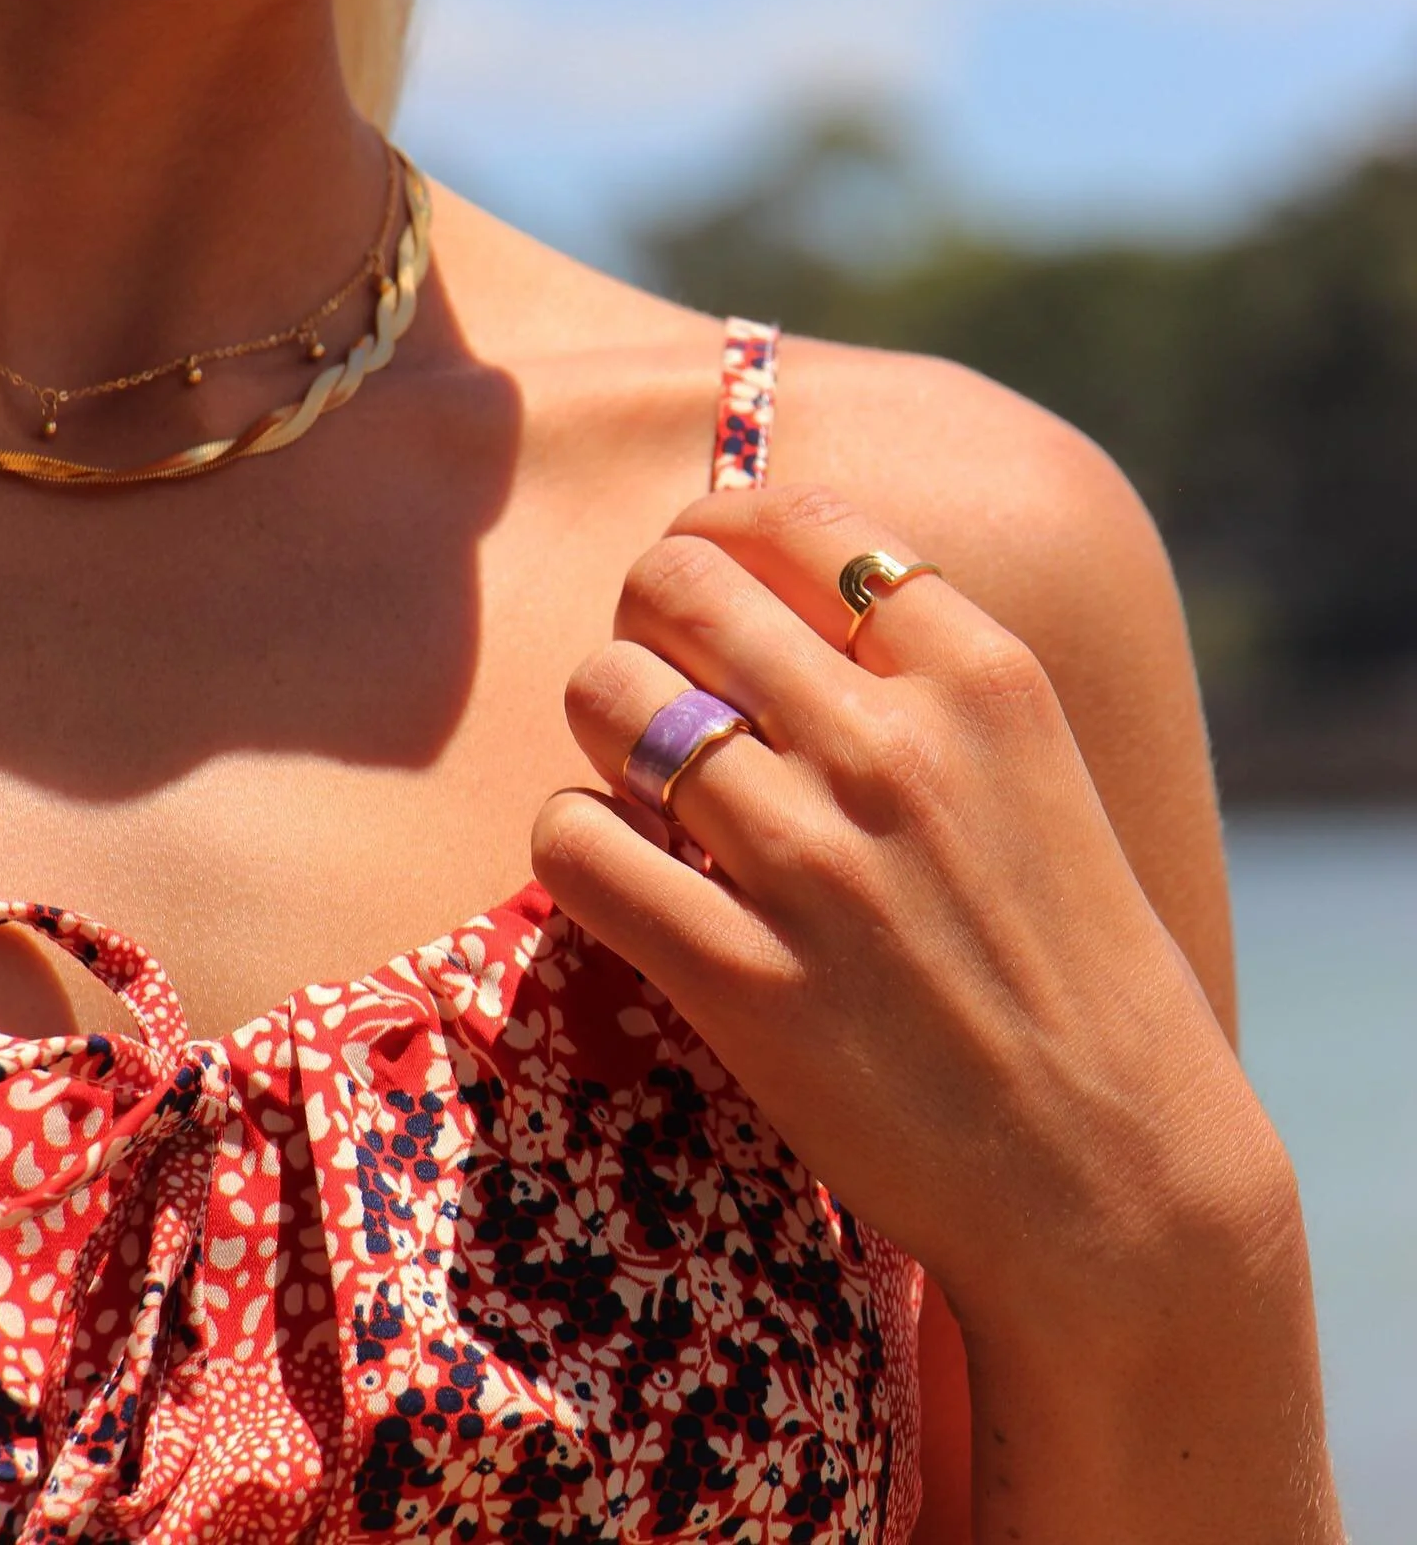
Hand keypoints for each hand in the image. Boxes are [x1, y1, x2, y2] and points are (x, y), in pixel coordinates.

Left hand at [531, 484, 1280, 1339]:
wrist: (1116, 1169)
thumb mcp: (1040, 777)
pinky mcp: (744, 981)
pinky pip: (574, 843)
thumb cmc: (1075, 969)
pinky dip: (574, 840)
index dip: (720, 529)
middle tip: (658, 676)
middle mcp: (895, 749)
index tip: (703, 572)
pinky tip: (623, 872)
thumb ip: (925, 682)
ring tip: (643, 783)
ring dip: (603, 729)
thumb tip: (776, 605)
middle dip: (645, 617)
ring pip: (609, 698)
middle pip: (681, 586)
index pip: (802, 522)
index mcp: (985, 679)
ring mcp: (816, 864)